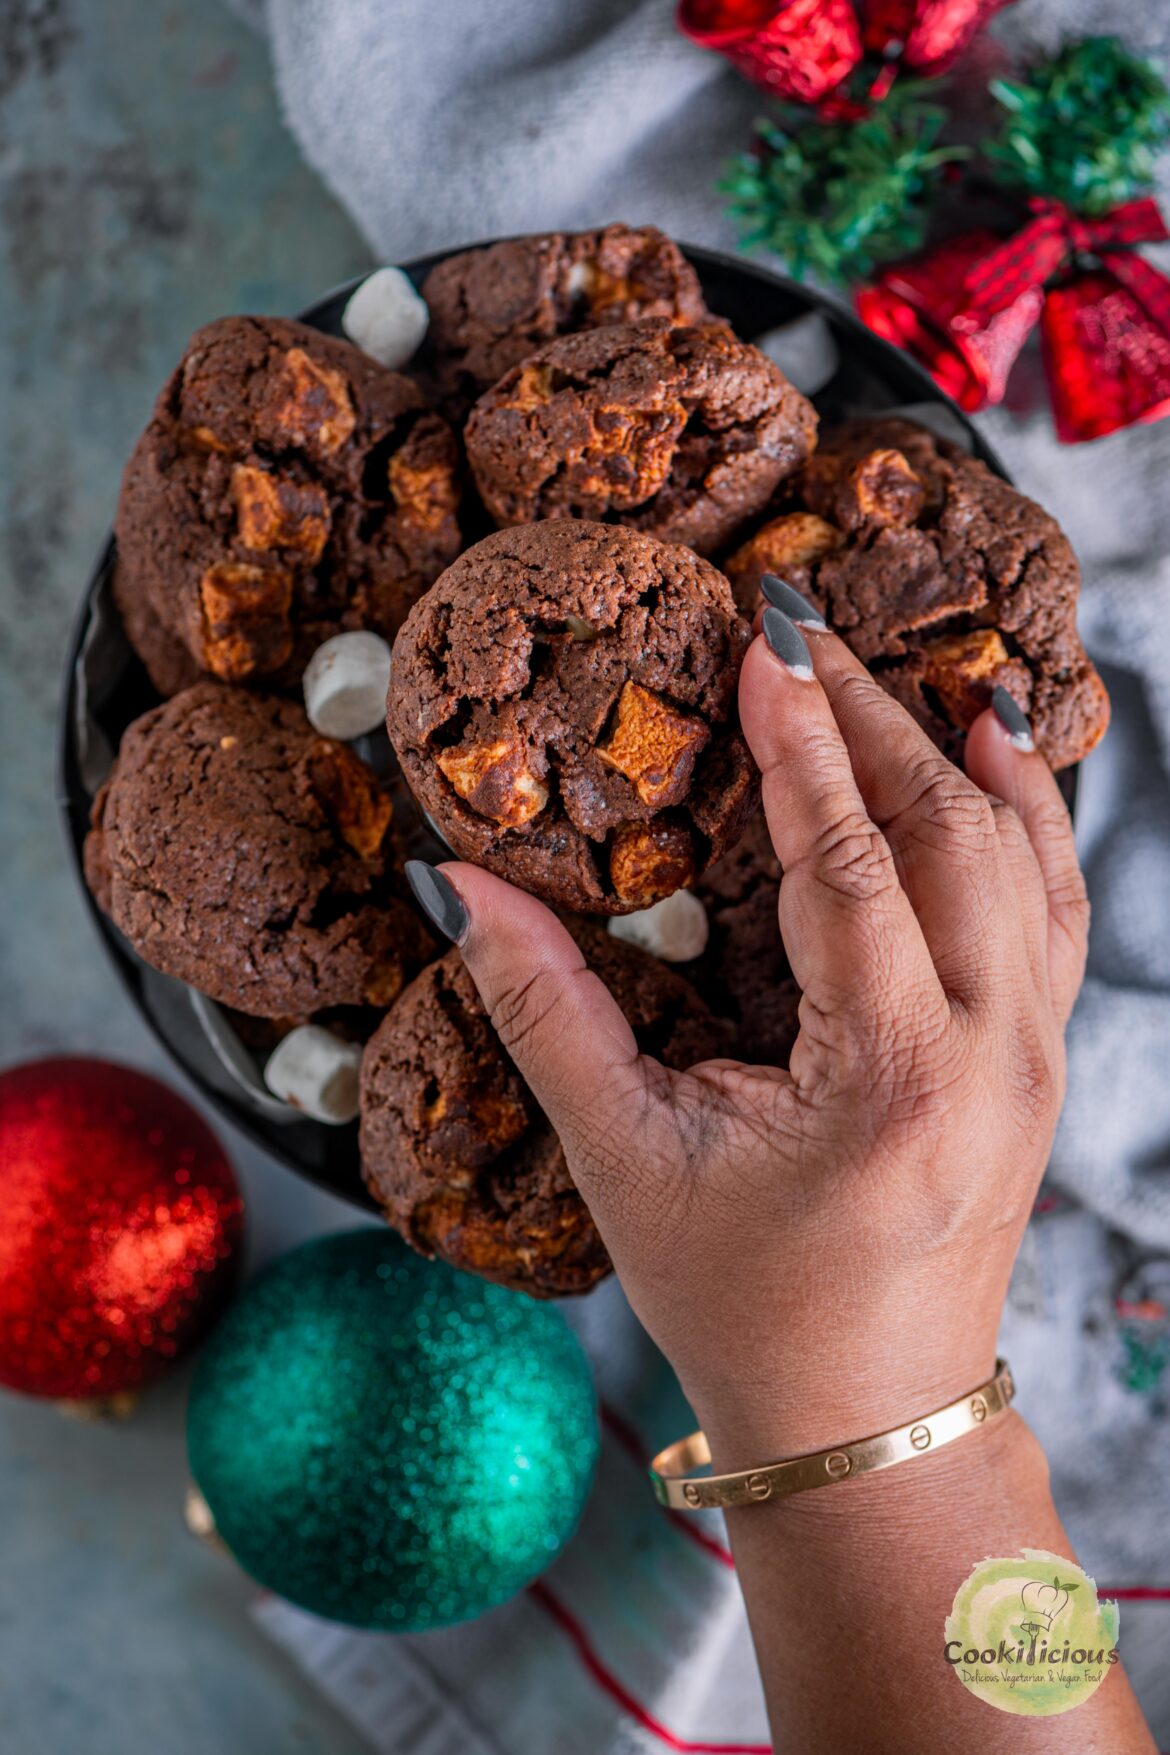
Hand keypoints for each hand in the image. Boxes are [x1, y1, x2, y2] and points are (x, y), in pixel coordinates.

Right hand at [423, 600, 1088, 1467]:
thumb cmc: (745, 1305)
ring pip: (1019, 859)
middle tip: (803, 637)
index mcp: (888, 1078)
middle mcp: (989, 1054)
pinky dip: (1028, 820)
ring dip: (953, 757)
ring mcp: (1034, 1059)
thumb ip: (542, 1010)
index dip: (804, 740)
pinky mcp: (1042, 1064)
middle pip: (947, 834)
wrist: (868, 1420)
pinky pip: (1055, 909)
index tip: (767, 645)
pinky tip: (1000, 759)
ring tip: (898, 673)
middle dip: (873, 721)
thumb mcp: (624, 1159)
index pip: (849, 862)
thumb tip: (453, 889)